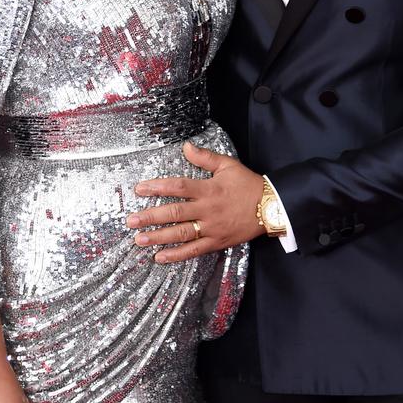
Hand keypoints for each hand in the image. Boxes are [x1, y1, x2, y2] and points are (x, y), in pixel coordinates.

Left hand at [126, 141, 264, 262]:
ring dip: (158, 237)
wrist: (271, 206)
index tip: (139, 189)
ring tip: (139, 239)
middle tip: (131, 220)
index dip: (157, 187)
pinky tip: (160, 257)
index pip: (178, 187)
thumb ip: (205, 157)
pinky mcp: (216, 241)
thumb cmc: (248, 185)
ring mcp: (211, 227)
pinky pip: (194, 250)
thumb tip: (185, 146)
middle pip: (174, 213)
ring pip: (181, 233)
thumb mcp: (228, 165)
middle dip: (150, 216)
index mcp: (208, 189)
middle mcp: (207, 209)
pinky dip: (177, 255)